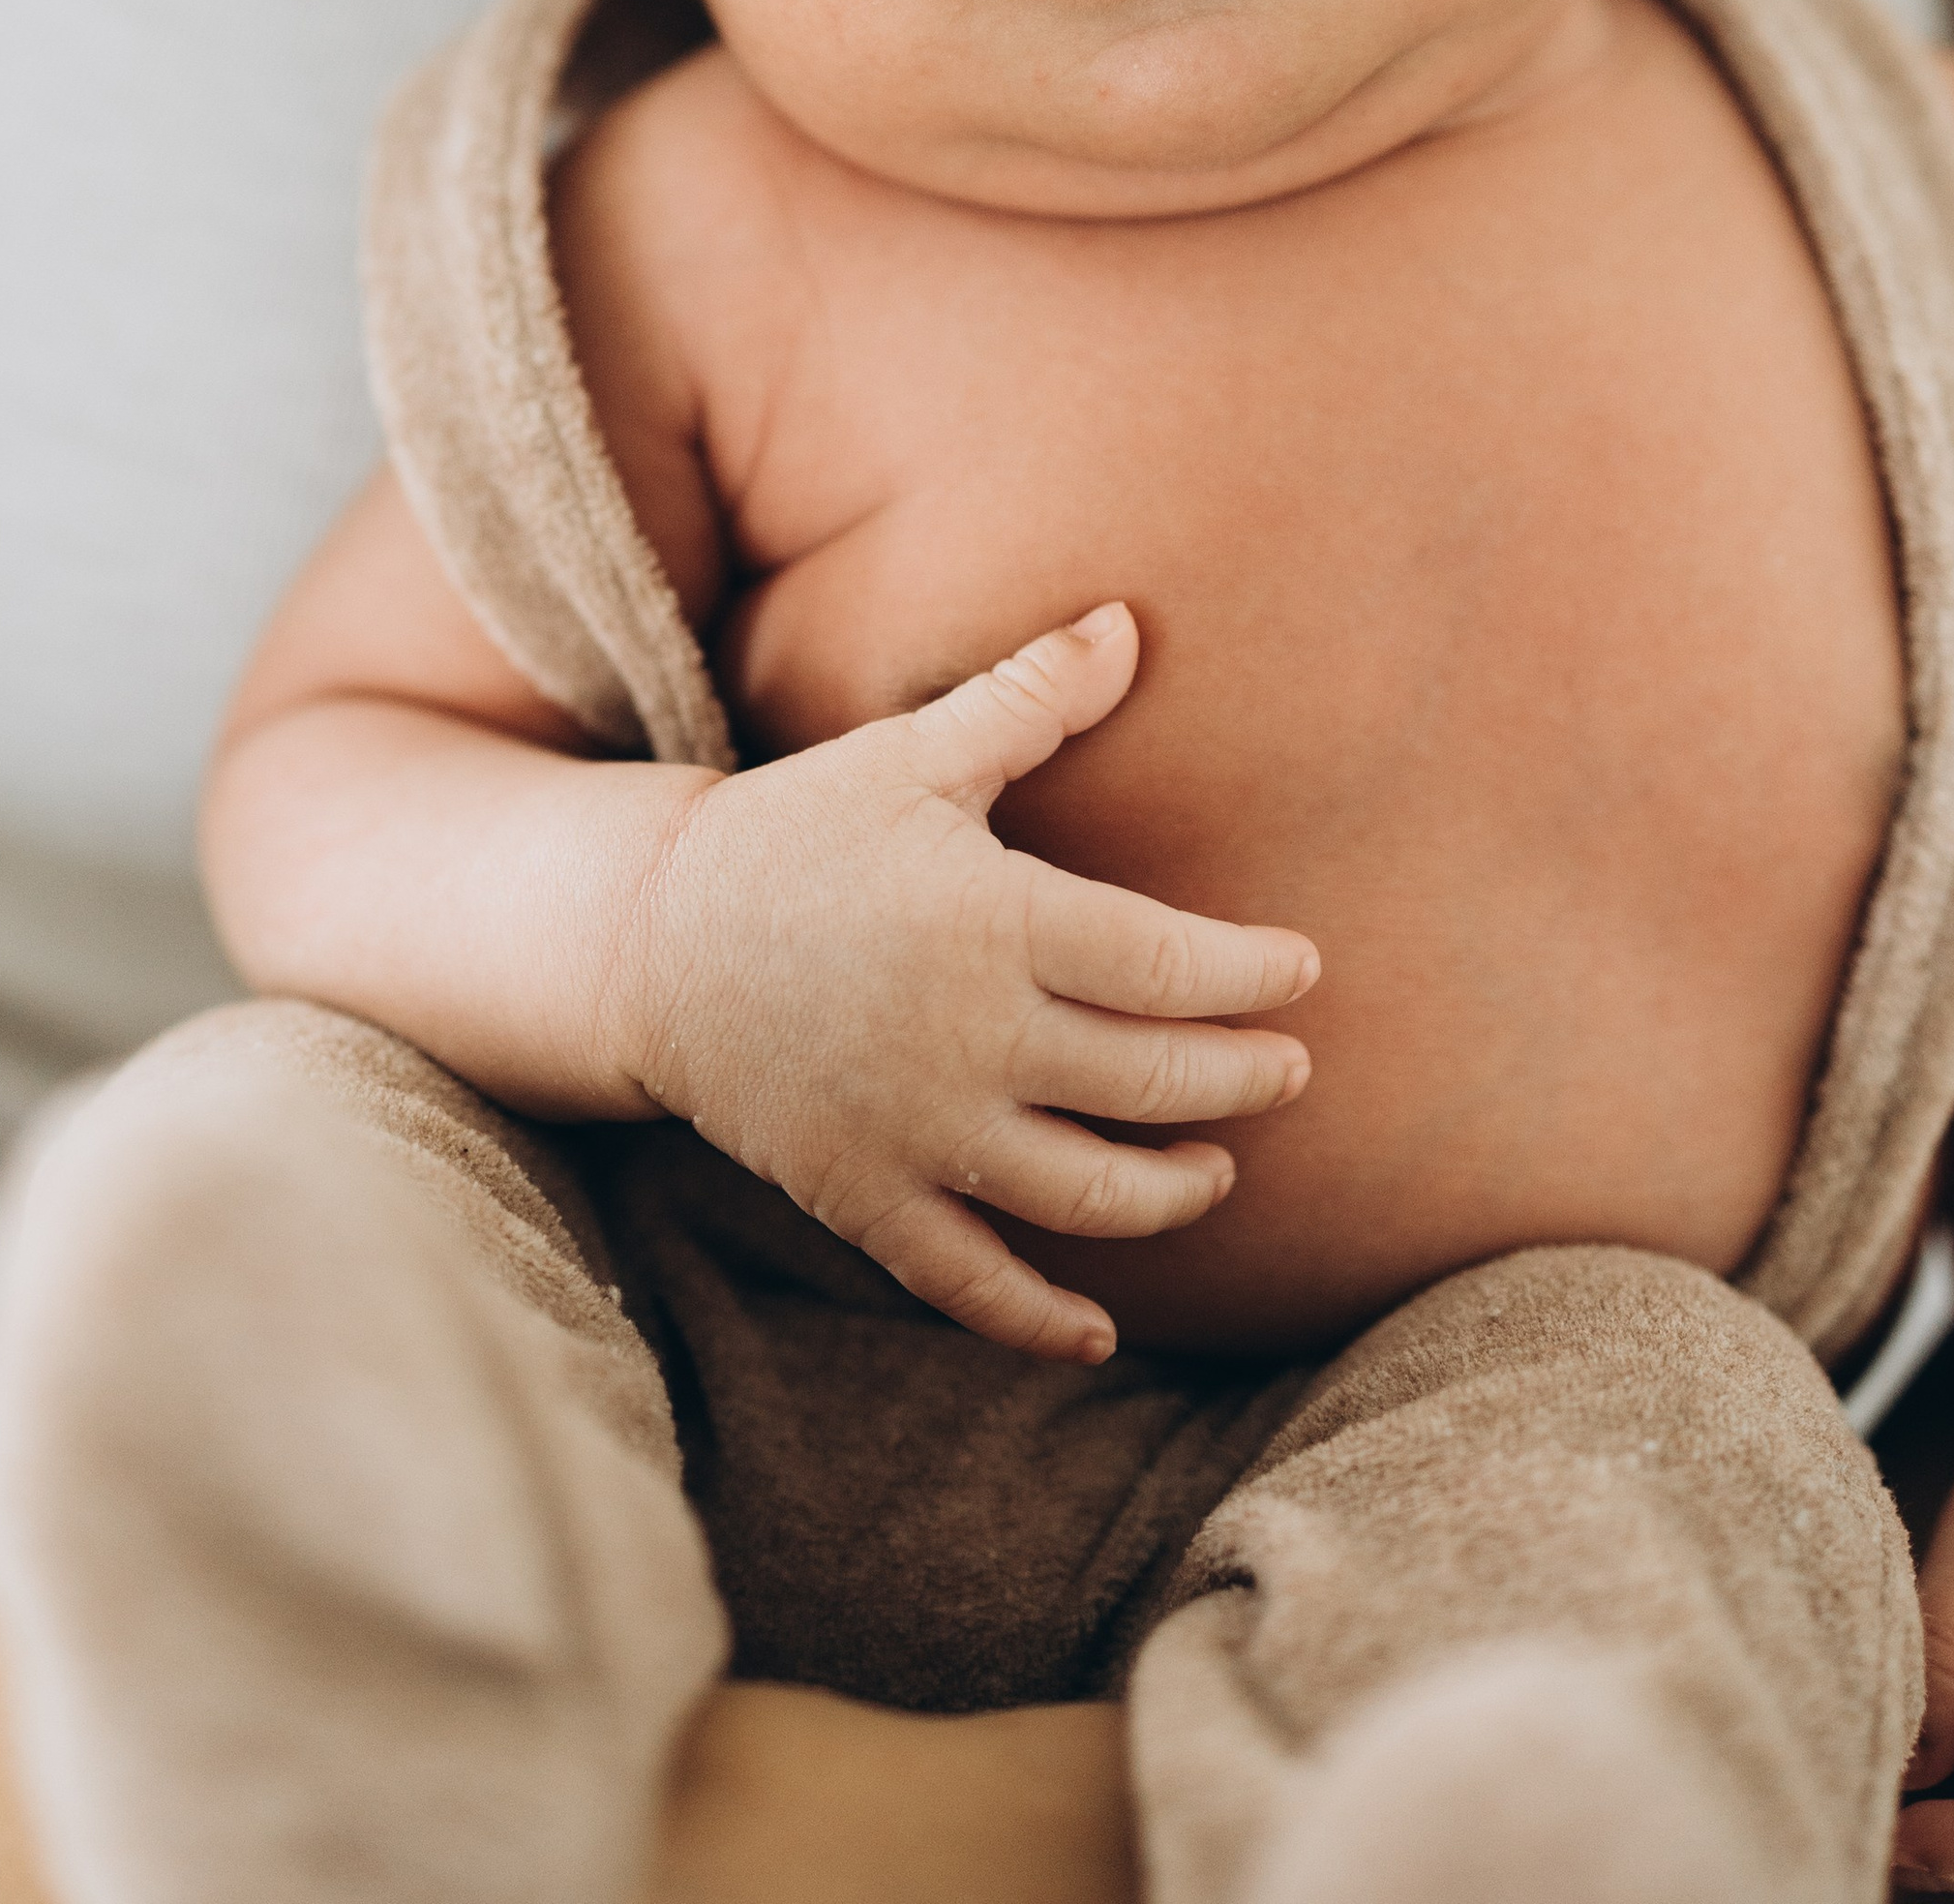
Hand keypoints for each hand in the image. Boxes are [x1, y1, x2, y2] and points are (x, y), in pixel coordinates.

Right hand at [603, 605, 1318, 1362]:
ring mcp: (919, 1133)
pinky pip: (969, 1284)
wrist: (648, 938)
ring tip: (1218, 1170)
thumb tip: (1131, 623)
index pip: (1166, 964)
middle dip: (1239, 1080)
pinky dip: (1039, 1320)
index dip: (1250, 975)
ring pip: (1085, 1193)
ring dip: (1172, 1193)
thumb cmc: (799, 831)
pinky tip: (1100, 1331)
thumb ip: (1029, 697)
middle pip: (1151, 1081)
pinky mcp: (865, 1198)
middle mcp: (970, 1040)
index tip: (1304, 973)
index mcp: (994, 923)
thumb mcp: (912, 753)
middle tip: (1290, 1069)